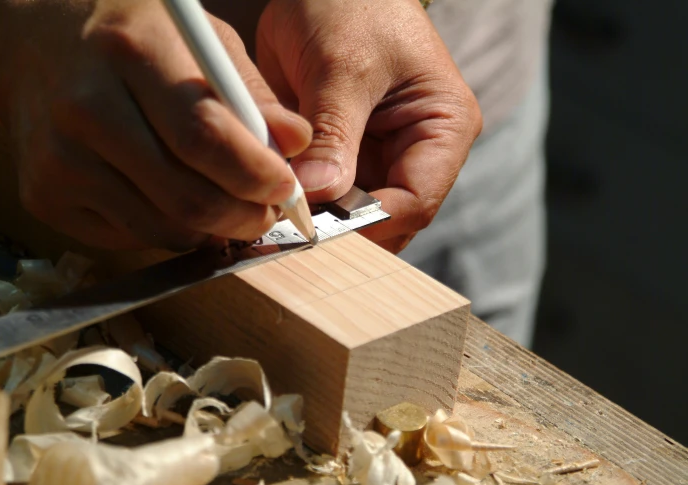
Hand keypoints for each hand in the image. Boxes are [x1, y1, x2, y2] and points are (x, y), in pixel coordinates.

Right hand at [0, 0, 311, 250]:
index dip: (255, 174)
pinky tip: (169, 198)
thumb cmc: (129, 38)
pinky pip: (131, 238)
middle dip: (244, 217)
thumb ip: (249, 93)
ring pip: (163, 229)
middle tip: (266, 212)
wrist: (31, 46)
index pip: (204, 136)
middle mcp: (86, 109)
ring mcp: (59, 160)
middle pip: (186, 197)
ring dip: (210, 229)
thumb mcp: (198, 40)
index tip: (286, 189)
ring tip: (224, 203)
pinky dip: (167, 229)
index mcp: (131, 54)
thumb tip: (298, 145)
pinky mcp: (43, 197)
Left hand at [257, 0, 481, 251]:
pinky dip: (301, 204)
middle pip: (387, 219)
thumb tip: (317, 192)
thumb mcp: (342, 66)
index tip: (318, 228)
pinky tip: (272, 204)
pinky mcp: (341, 157)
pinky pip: (324, 196)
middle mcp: (415, 152)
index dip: (370, 222)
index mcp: (443, 128)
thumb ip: (334, 133)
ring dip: (317, 222)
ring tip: (277, 221)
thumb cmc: (351, 4)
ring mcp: (377, 158)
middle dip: (342, 229)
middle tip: (291, 231)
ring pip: (353, 216)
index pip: (416, 200)